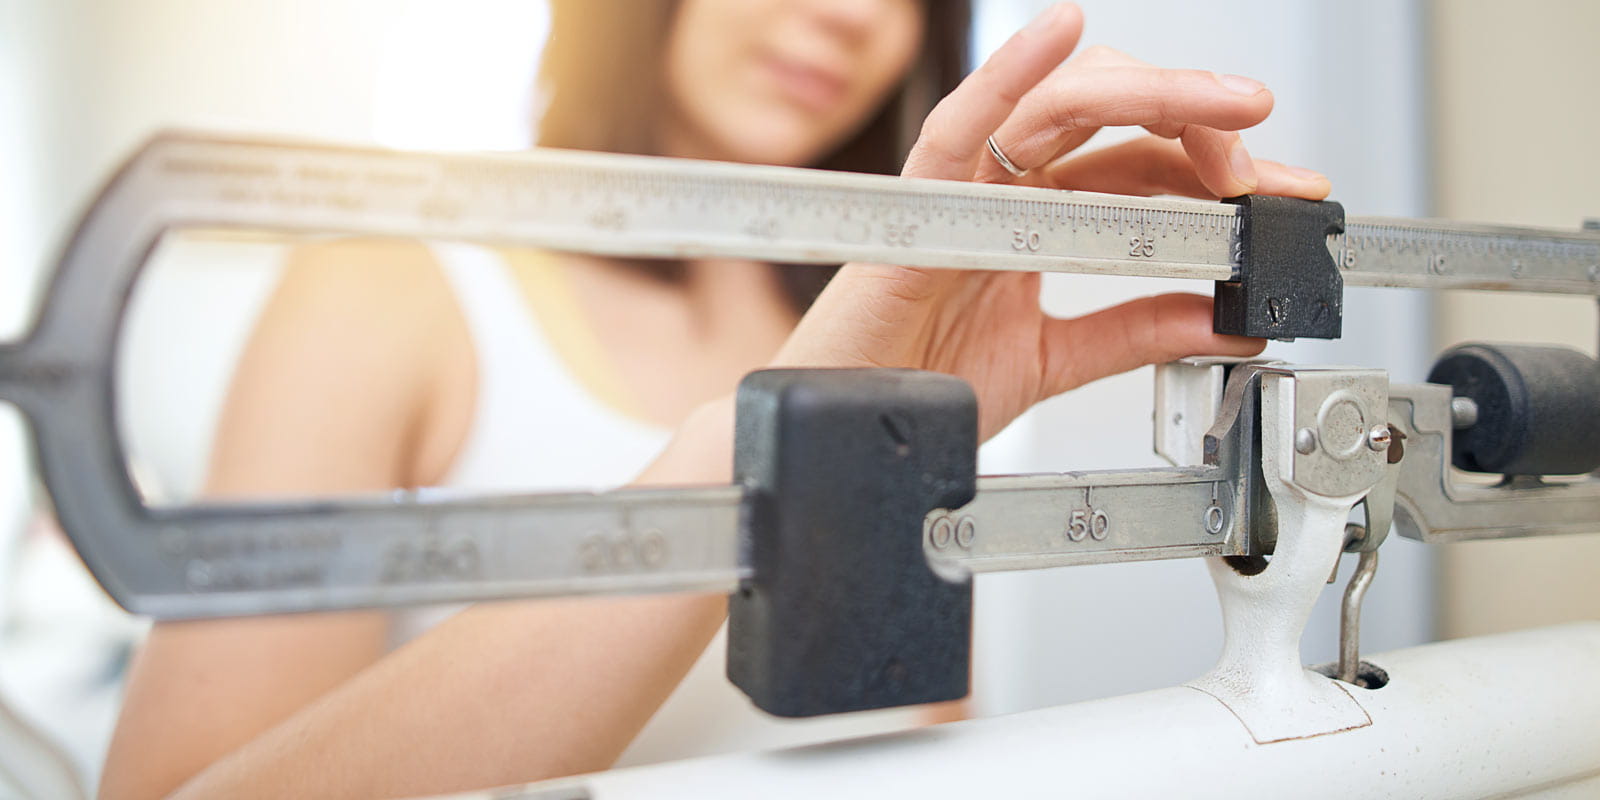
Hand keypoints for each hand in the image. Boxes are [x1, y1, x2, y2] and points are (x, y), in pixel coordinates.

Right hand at [773, 3, 1329, 438]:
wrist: (852, 435)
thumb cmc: (918, 388)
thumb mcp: (1052, 361)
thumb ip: (1132, 332)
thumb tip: (1225, 319)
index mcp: (1033, 219)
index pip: (1141, 171)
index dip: (1220, 174)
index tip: (1291, 194)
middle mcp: (1002, 191)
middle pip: (1115, 125)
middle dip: (1204, 129)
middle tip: (1274, 160)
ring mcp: (961, 191)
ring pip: (1061, 109)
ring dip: (1151, 94)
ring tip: (1225, 101)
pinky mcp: (917, 208)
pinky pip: (961, 128)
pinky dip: (1009, 75)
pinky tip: (1063, 34)